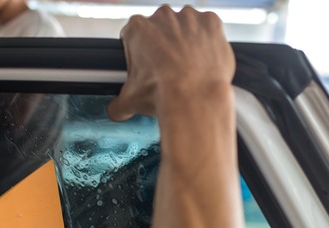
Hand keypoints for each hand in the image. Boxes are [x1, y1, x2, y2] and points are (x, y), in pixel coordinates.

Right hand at [107, 6, 234, 121]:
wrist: (195, 96)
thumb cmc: (163, 92)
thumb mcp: (131, 100)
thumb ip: (119, 102)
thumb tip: (116, 110)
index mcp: (138, 28)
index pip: (135, 35)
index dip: (140, 53)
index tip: (147, 67)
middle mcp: (162, 17)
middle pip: (162, 29)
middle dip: (165, 46)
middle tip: (169, 70)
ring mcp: (189, 17)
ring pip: (186, 26)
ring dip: (187, 41)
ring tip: (189, 67)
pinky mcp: (211, 23)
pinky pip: (209, 28)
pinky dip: (208, 41)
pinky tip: (205, 60)